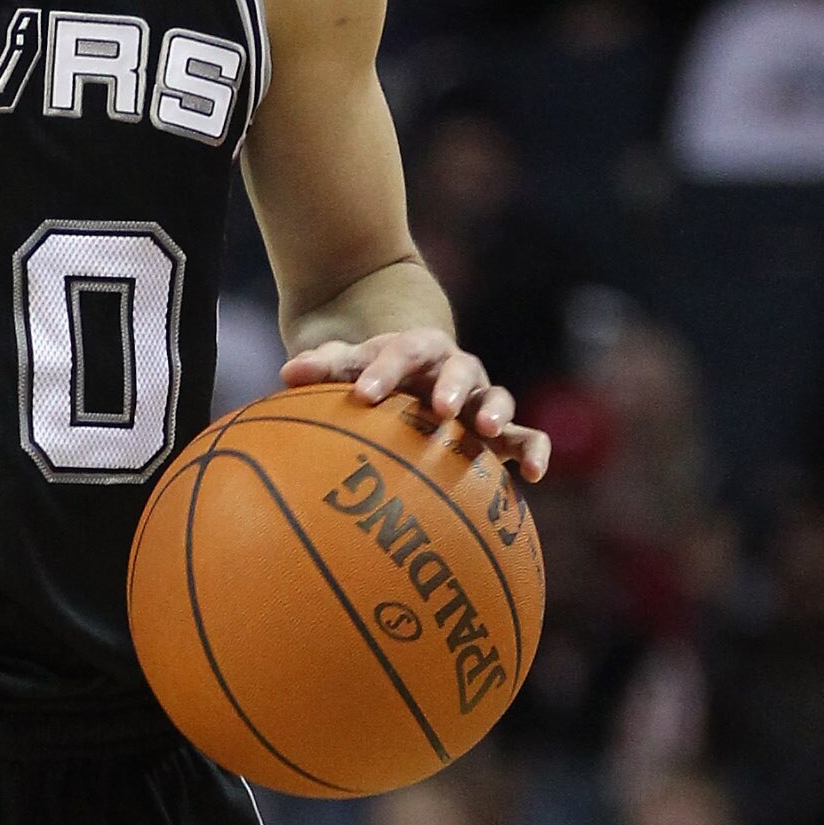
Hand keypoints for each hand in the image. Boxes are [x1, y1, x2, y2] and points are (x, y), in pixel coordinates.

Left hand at [281, 326, 549, 482]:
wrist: (409, 374)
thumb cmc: (371, 375)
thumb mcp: (347, 364)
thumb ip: (322, 367)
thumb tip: (288, 373)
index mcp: (415, 349)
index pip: (400, 353)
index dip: (384, 373)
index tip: (364, 396)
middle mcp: (453, 371)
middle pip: (459, 370)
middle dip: (451, 387)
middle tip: (441, 408)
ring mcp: (479, 400)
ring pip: (497, 398)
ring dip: (497, 413)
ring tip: (489, 432)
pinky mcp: (499, 432)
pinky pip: (524, 438)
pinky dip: (535, 450)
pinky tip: (535, 475)